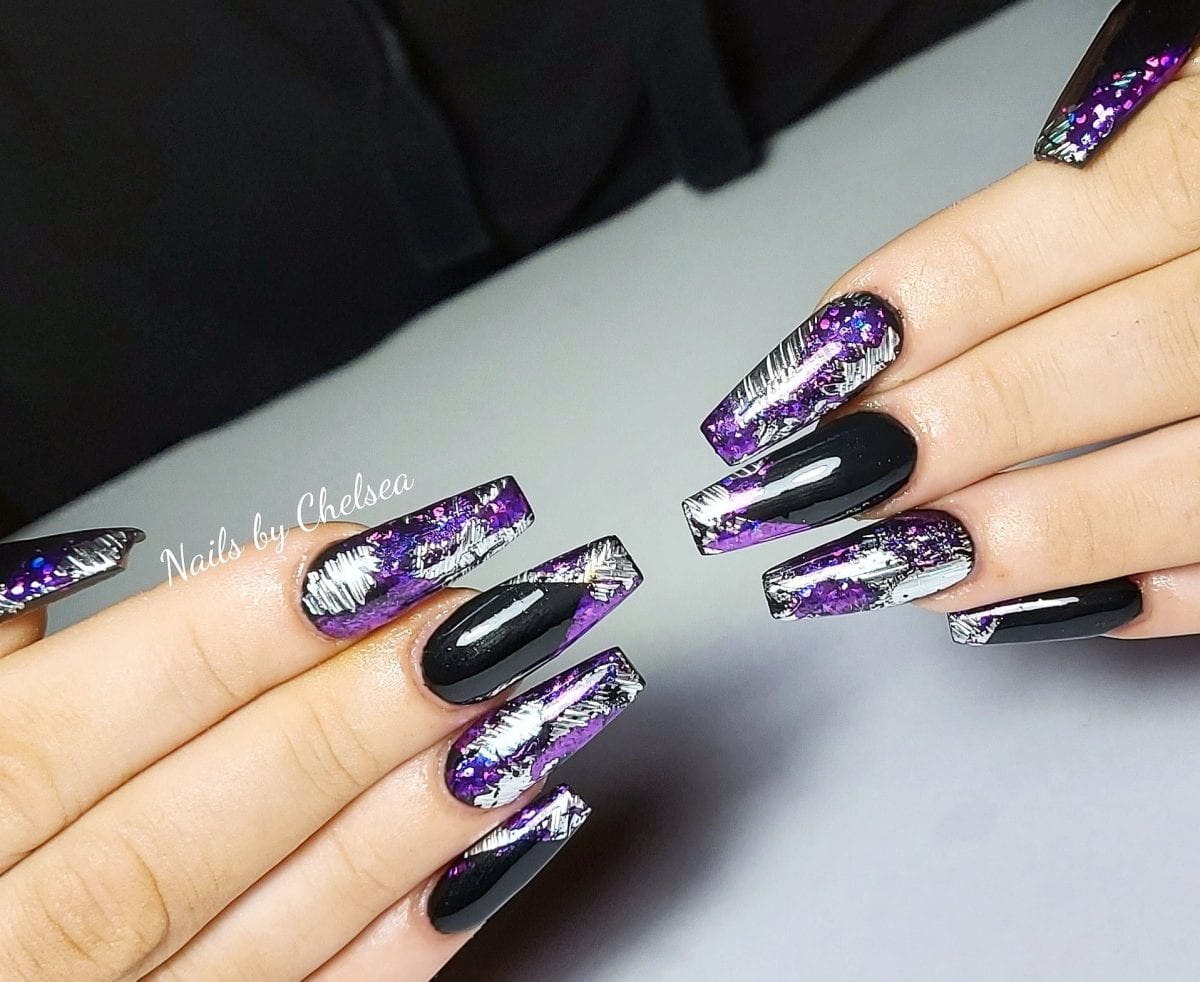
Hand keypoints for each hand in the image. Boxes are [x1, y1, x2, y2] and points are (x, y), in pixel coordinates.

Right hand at [0, 478, 643, 979]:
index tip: (372, 558)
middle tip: (492, 624)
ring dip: (418, 817)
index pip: (74, 728)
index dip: (232, 633)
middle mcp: (6, 954)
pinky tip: (501, 840)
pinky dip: (411, 934)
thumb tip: (79, 563)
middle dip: (356, 716)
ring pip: (262, 931)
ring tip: (534, 714)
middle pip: (185, 833)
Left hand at [684, 6, 1199, 645]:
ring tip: (872, 568)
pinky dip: (1126, 593)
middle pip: (1076, 376)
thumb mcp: (1159, 147)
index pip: (1017, 252)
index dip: (874, 336)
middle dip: (908, 450)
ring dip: (1002, 542)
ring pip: (1172, 488)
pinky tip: (1010, 605)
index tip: (767, 404)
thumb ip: (1046, 238)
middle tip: (783, 501)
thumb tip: (861, 349)